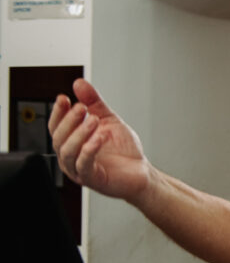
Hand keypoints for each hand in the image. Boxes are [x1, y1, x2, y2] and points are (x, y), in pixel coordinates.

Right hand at [48, 78, 150, 201]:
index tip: (63, 98)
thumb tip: (79, 83)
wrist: (141, 171)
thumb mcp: (109, 120)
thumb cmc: (123, 150)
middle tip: (81, 107)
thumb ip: (94, 103)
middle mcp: (71, 156)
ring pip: (68, 151)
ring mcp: (79, 169)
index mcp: (72, 142)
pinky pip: (84, 165)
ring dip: (79, 133)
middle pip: (59, 138)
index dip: (58, 112)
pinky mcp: (92, 179)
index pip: (56, 126)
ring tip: (94, 120)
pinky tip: (99, 138)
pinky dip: (89, 150)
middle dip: (69, 121)